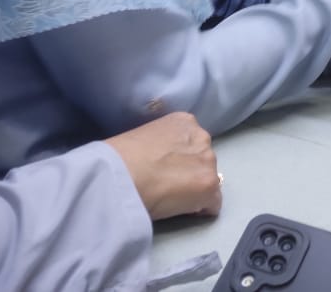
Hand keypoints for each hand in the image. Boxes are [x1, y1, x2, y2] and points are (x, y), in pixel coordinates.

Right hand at [105, 112, 221, 219]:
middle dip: (190, 174)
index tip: (166, 171)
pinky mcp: (209, 186)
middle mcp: (201, 137)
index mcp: (184, 121)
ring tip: (171, 198)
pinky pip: (212, 204)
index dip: (180, 161)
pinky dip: (200, 210)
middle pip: (203, 161)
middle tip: (168, 185)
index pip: (192, 144)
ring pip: (209, 181)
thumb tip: (161, 161)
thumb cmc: (120, 158)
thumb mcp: (145, 138)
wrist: (118, 175)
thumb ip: (162, 145)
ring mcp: (208, 162)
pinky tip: (179, 210)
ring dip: (195, 190)